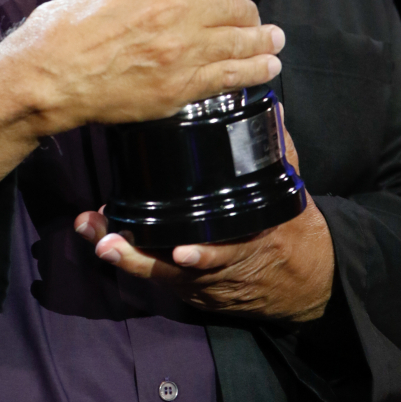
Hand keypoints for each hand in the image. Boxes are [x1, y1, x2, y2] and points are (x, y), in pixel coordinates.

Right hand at [0, 0, 282, 136]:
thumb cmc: (68, 27)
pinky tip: (267, 68)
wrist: (52, 72)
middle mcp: (178, 8)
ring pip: (243, 40)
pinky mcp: (182, 86)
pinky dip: (257, 70)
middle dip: (250, 9)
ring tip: (274, 39)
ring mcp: (184, 49)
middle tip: (254, 14)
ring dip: (264, 38)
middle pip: (236, 4)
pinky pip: (233, 75)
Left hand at [74, 126, 334, 322]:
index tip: (179, 251)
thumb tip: (271, 110)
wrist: (305, 283)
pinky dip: (131, 260)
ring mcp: (202, 285)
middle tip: (106, 241)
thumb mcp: (286, 193)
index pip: (221, 251)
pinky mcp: (192, 292)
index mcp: (246, 244)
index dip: (199, 252)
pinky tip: (103, 239)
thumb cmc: (291, 230)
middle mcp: (219, 270)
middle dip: (136, 256)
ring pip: (157, 274)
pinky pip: (158, 276)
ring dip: (123, 255)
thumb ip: (277, 153)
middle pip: (172, 269)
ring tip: (96, 238)